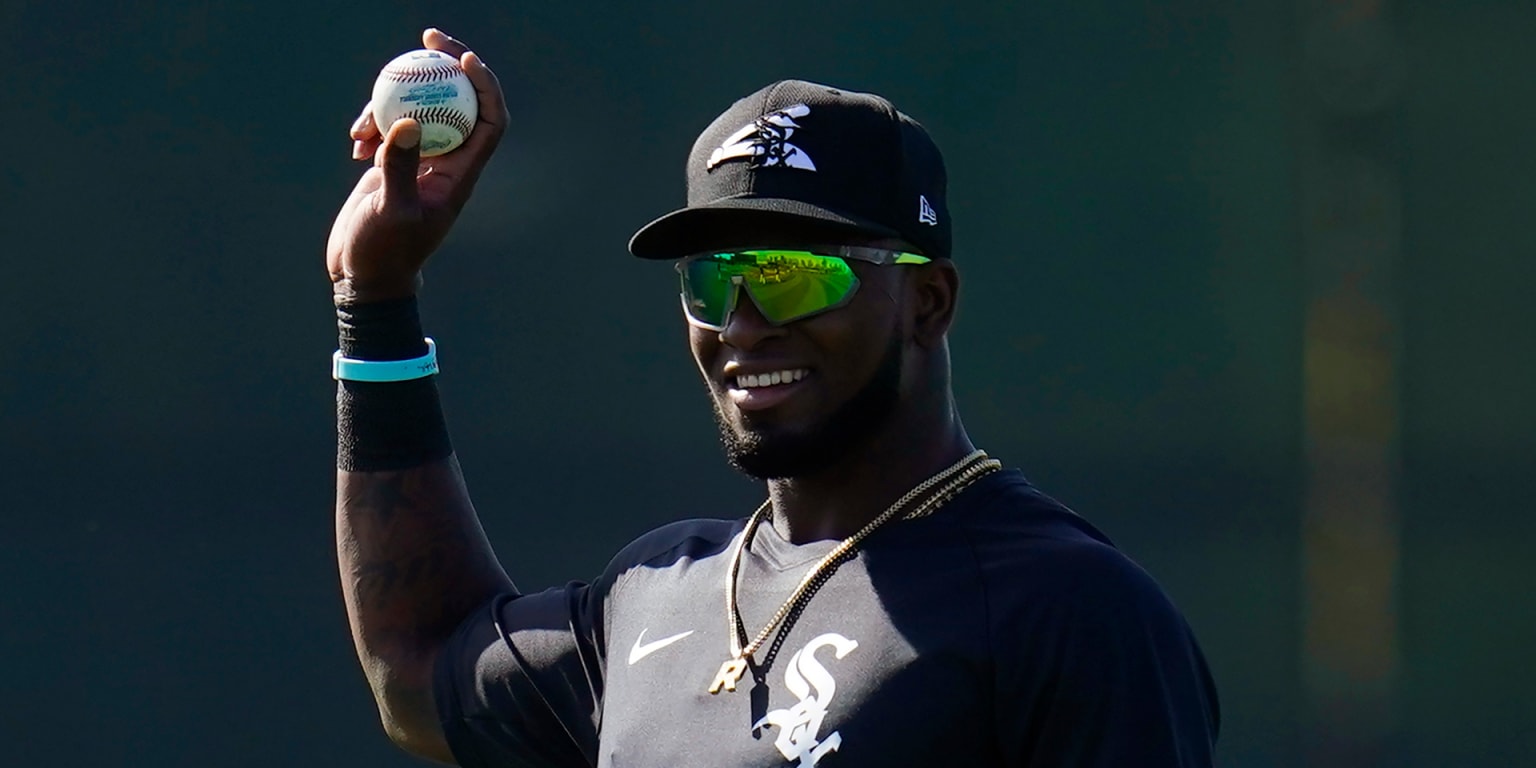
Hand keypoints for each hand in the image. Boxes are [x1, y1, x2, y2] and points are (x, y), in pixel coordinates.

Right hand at [326, 28, 507, 304]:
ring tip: (361, 129)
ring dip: (391, 104)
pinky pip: (392, 127)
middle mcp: (448, 164)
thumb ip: (399, 168)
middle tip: (426, 36)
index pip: (490, 122)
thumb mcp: (391, 211)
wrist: (365, 276)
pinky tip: (355, 141)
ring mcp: (421, 162)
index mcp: (461, 175)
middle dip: (446, 67)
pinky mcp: (395, 163)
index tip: (463, 58)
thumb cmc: (384, 253)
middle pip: (459, 103)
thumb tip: (406, 123)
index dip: (486, 86)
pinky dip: (374, 125)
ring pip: (418, 111)